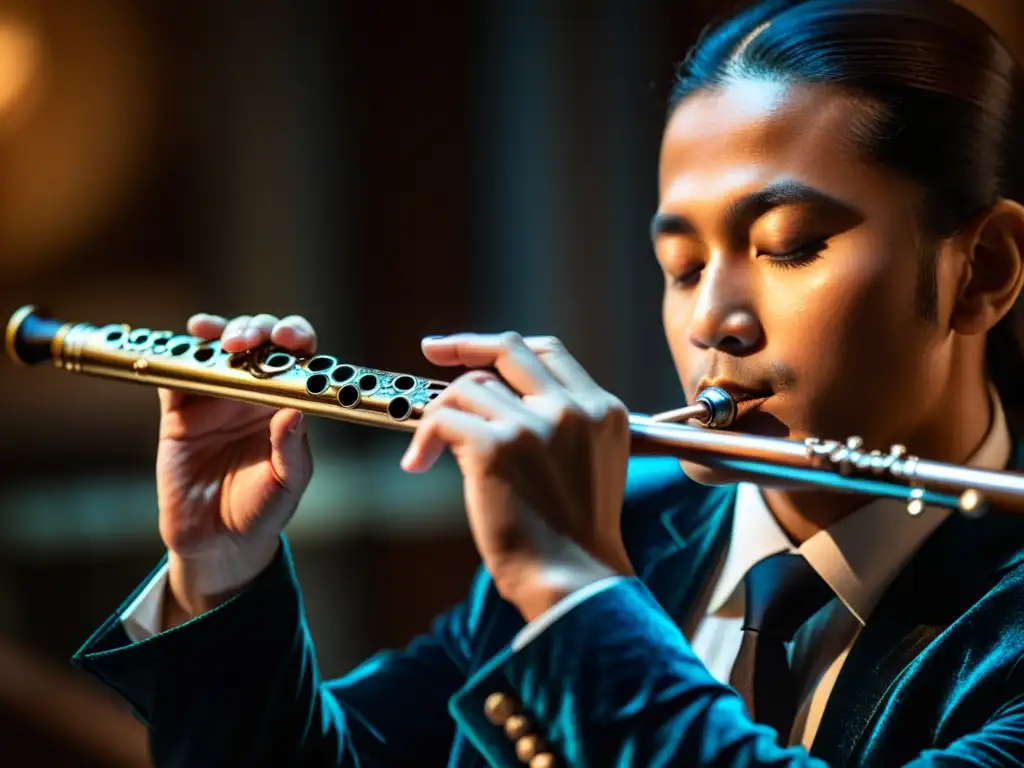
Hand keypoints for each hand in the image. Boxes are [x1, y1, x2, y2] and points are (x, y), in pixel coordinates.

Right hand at [156, 313, 315, 622]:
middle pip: (259, 342)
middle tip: (250, 341)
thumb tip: (294, 411)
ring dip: (223, 332)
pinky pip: (177, 373)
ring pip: (220, 348)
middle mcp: (253, 392)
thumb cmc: (262, 510)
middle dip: (257, 329)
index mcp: (286, 402)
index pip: (298, 357)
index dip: (296, 338)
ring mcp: (216, 397)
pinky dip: (180, 353)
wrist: (217, 542)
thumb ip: (291, 449)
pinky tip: (187, 342)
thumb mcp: (287, 483)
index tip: (291, 340)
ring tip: (225, 341)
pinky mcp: (179, 411)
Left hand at [400, 332, 633, 620]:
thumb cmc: (572, 538)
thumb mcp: (588, 465)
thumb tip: (490, 399)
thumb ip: (558, 425)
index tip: (473, 350)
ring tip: (430, 452)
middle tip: (432, 349)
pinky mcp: (496, 446)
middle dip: (464, 344)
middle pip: (509, 349)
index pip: (550, 353)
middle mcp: (572, 409)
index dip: (504, 347)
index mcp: (602, 410)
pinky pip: (444, 418)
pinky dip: (423, 438)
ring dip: (441, 416)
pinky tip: (418, 463)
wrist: (574, 581)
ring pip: (469, 389)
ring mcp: (535, 425)